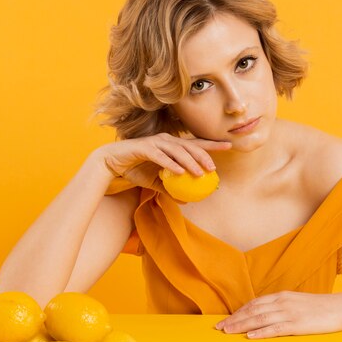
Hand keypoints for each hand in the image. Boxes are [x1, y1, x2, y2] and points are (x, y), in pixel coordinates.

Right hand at [95, 133, 231, 192]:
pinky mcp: (144, 147)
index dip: (213, 144)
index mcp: (172, 145)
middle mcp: (166, 140)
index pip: (196, 144)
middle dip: (204, 155)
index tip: (229, 146)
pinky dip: (170, 164)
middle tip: (213, 169)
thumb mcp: (155, 182)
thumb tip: (186, 201)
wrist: (111, 163)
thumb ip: (170, 189)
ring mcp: (155, 142)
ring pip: (177, 151)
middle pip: (190, 146)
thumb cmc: (135, 170)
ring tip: (200, 173)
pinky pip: (160, 157)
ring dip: (190, 162)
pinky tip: (178, 173)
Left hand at [215, 291, 341, 338]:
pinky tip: (250, 336)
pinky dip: (261, 332)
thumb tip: (267, 314)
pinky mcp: (297, 324)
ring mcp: (290, 313)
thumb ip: (282, 306)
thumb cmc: (321, 307)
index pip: (255, 303)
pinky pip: (275, 328)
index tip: (226, 319)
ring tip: (228, 332)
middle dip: (235, 319)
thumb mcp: (298, 302)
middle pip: (253, 310)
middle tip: (219, 328)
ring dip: (242, 325)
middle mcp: (282, 302)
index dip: (239, 311)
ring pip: (260, 319)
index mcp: (282, 296)